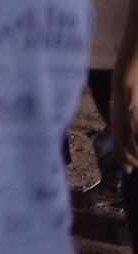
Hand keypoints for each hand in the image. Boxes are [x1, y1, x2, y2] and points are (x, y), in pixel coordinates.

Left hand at [112, 58, 137, 172]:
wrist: (124, 83)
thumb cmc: (127, 98)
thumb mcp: (126, 114)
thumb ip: (129, 125)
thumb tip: (132, 132)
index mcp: (116, 126)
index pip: (116, 147)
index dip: (121, 160)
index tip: (128, 170)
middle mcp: (117, 126)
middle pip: (119, 148)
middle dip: (126, 161)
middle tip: (132, 170)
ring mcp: (122, 122)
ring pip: (126, 143)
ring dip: (132, 155)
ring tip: (137, 163)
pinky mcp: (128, 117)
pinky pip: (132, 132)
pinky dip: (135, 142)